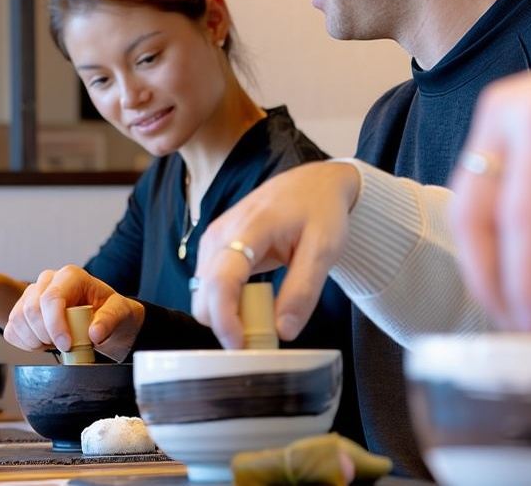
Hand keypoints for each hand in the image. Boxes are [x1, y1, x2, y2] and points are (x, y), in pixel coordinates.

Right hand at [3, 265, 144, 361]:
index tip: (66, 344)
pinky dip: (25, 343)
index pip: (51, 298)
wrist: (104, 319)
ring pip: (18, 319)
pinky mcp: (22, 310)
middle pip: (31, 310)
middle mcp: (48, 280)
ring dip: (35, 340)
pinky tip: (43, 344)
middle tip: (65, 346)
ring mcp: (32, 294)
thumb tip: (94, 333)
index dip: (55, 325)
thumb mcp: (120, 312)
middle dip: (46, 335)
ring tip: (55, 344)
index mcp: (71, 276)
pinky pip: (11, 329)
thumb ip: (110, 319)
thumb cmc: (110, 311)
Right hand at [191, 161, 358, 348]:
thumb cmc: (320, 210)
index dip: (225, 318)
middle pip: (205, 295)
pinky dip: (230, 303)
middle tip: (266, 332)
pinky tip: (257, 299)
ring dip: (229, 314)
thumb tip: (284, 331)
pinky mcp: (216, 247)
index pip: (221, 280)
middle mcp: (221, 234)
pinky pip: (212, 287)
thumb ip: (304, 291)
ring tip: (267, 312)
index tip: (241, 346)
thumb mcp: (325, 250)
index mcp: (249, 228)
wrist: (313, 184)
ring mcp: (214, 240)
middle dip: (228, 322)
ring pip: (205, 295)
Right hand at [449, 46, 530, 329]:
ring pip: (463, 207)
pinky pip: (471, 194)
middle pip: (474, 212)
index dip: (523, 275)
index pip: (522, 213)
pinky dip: (487, 238)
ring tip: (514, 304)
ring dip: (482, 262)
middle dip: (488, 278)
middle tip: (515, 323)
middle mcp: (504, 113)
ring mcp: (487, 117)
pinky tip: (512, 267)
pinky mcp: (483, 130)